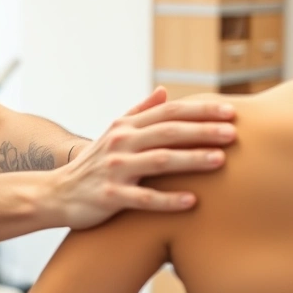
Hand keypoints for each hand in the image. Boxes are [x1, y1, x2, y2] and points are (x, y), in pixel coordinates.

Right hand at [46, 87, 235, 229]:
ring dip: (191, 159)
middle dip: (203, 131)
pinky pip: (143, 199)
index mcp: (127, 126)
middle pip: (168, 132)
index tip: (230, 111)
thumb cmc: (94, 164)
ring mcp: (115, 169)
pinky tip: (192, 201)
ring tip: (220, 160)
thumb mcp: (114, 132)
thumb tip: (165, 91)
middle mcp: (121, 143)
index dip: (201, 110)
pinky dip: (168, 200)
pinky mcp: (110, 196)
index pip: (169, 113)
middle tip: (234, 133)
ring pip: (159, 161)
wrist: (58, 193)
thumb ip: (140, 112)